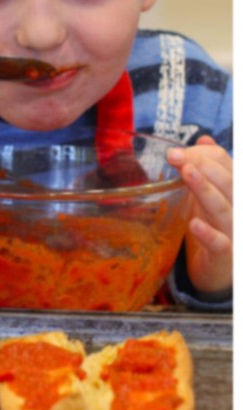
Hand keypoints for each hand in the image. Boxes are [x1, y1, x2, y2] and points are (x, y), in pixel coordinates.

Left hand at [167, 136, 231, 298]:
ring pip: (224, 208)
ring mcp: (234, 232)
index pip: (226, 164)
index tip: (175, 151)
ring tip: (186, 174)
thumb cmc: (213, 228)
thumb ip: (208, 168)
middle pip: (227, 182)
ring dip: (205, 190)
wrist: (217, 271)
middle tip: (174, 156)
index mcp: (234, 190)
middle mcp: (238, 208)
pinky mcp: (225, 255)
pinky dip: (208, 234)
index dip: (203, 154)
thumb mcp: (208, 194)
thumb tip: (204, 138)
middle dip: (201, 165)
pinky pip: (220, 244)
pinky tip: (194, 224)